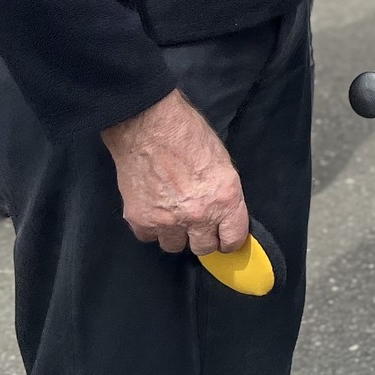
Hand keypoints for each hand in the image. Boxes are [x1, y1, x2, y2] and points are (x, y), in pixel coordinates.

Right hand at [101, 89, 248, 254]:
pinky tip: (154, 208)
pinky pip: (149, 237)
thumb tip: (224, 214)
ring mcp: (168, 221)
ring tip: (173, 213)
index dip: (229, 239)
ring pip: (174, 246)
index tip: (224, 237)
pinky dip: (152, 227)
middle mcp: (198, 216)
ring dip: (176, 234)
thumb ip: (224, 194)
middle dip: (202, 237)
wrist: (149, 126)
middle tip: (197, 223)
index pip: (233, 239)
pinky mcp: (140, 220)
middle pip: (203, 248)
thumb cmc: (188, 135)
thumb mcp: (222, 163)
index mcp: (224, 199)